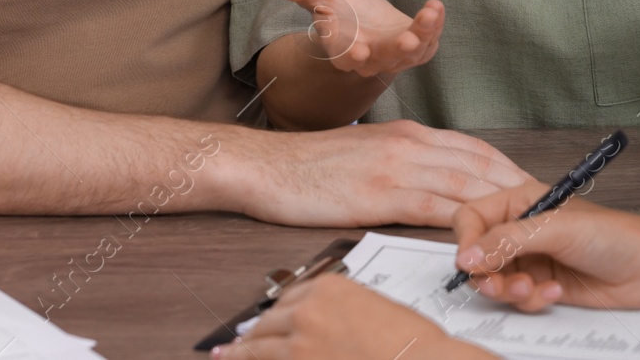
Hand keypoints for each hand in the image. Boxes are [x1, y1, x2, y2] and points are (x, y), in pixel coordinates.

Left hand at [218, 275, 484, 359]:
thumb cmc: (411, 342)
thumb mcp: (374, 311)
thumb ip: (340, 313)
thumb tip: (324, 330)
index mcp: (330, 286)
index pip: (287, 300)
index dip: (270, 317)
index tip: (260, 324)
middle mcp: (309, 309)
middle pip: (267, 323)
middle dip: (251, 337)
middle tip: (235, 346)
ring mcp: (300, 341)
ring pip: (258, 347)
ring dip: (242, 353)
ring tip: (228, 356)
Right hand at [243, 120, 534, 227]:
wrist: (266, 165)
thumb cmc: (310, 164)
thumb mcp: (367, 150)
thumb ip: (402, 158)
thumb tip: (430, 177)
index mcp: (407, 132)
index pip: (472, 147)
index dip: (506, 166)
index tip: (531, 183)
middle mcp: (409, 144)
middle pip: (478, 164)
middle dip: (517, 184)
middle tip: (546, 204)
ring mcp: (396, 167)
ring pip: (463, 183)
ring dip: (500, 202)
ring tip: (528, 220)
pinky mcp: (379, 195)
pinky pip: (431, 208)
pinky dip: (461, 220)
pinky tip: (481, 234)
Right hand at [265, 0, 443, 78]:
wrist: (365, 20)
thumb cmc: (339, 8)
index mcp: (342, 48)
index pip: (343, 55)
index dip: (350, 55)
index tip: (359, 53)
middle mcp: (370, 57)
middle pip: (382, 59)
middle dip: (395, 51)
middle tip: (405, 42)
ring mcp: (395, 54)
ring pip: (410, 52)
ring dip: (422, 35)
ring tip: (428, 15)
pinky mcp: (416, 46)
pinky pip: (428, 41)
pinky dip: (435, 24)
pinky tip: (435, 5)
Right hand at [450, 183, 639, 311]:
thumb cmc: (614, 234)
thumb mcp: (555, 230)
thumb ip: (507, 240)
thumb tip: (468, 254)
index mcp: (521, 201)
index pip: (472, 218)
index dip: (466, 241)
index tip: (471, 262)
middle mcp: (522, 230)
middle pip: (479, 255)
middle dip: (488, 274)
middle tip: (503, 283)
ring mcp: (531, 259)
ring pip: (495, 281)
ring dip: (509, 290)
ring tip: (530, 288)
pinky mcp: (541, 284)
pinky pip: (518, 298)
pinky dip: (532, 299)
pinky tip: (554, 291)